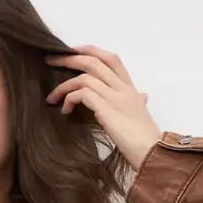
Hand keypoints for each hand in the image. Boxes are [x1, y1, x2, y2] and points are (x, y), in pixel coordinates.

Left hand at [44, 45, 162, 169]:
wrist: (152, 152)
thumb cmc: (145, 139)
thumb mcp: (142, 114)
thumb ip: (139, 101)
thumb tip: (143, 97)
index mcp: (130, 88)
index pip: (111, 59)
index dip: (91, 50)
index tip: (73, 51)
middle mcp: (122, 88)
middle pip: (93, 62)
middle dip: (69, 59)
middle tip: (51, 61)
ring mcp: (115, 97)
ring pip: (84, 78)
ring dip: (63, 86)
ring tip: (52, 98)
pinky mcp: (106, 110)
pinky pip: (82, 94)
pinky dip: (69, 99)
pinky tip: (65, 110)